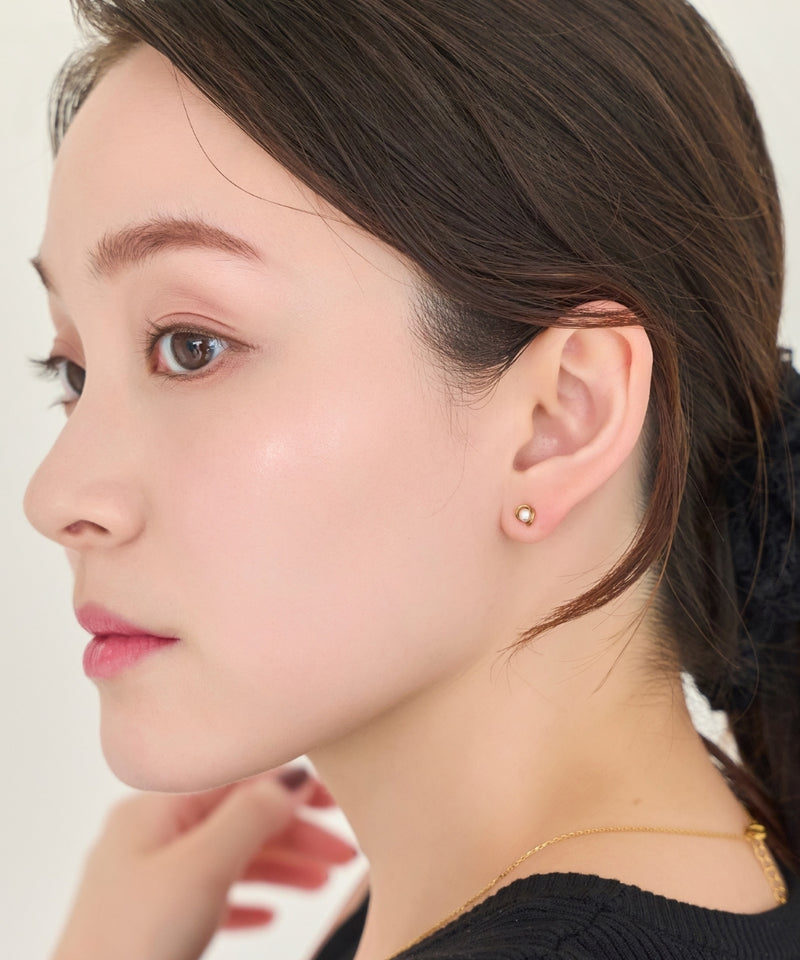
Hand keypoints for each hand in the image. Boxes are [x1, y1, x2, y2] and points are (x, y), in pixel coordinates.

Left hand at [51, 767, 357, 959]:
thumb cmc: (132, 944)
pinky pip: (213, 898)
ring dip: (281, 868)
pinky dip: (249, 901)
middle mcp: (151, 837)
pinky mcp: (154, 923)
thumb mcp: (201, 869)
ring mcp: (150, 881)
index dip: (290, 788)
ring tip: (323, 882)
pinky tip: (272, 915)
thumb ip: (250, 817)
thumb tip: (291, 776)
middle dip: (295, 834)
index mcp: (154, 811)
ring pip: (231, 860)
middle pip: (239, 820)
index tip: (336, 800)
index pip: (237, 782)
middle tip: (344, 852)